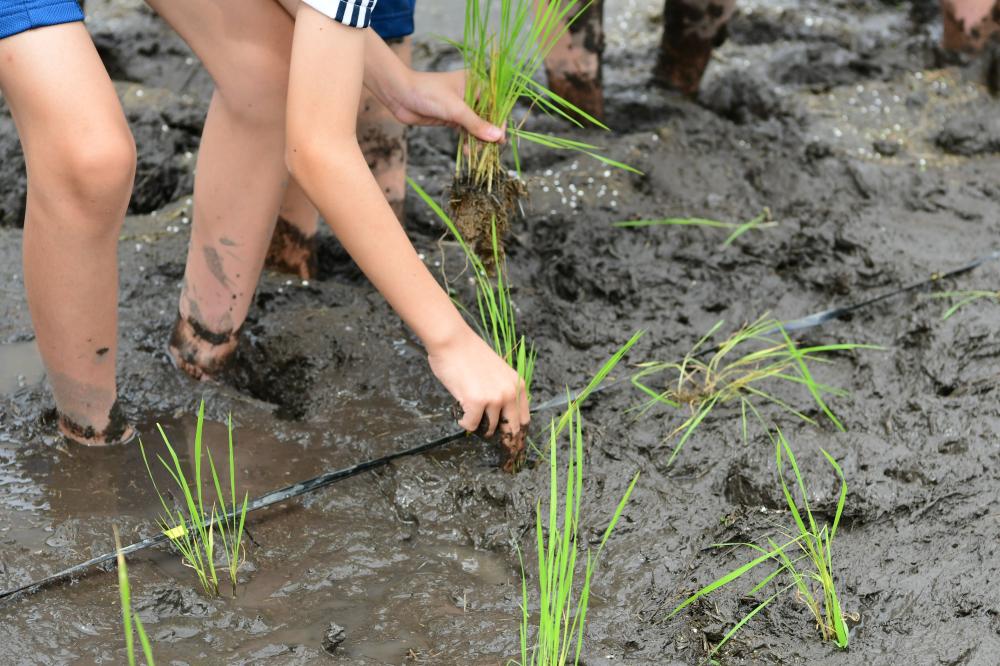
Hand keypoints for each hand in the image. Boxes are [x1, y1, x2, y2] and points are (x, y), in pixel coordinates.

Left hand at [388, 69, 504, 142]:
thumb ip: (476, 124)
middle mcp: (471, 93)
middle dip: (487, 134)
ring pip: (476, 126)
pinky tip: (467, 151)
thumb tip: (498, 137)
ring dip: (477, 140)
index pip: (496, 104)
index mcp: (476, 83)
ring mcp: (461, 106)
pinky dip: (467, 141)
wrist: (399, 94)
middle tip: (488, 150)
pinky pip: (465, 131)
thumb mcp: (455, 109)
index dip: (499, 122)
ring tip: (476, 153)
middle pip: (487, 117)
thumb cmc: (428, 93)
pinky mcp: (451, 117)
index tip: (500, 140)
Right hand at [427, 327, 528, 436]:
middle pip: (510, 429)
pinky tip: (460, 412)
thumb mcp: (497, 373)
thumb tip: (500, 417)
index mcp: (518, 385)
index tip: (511, 444)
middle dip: (502, 441)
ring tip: (469, 414)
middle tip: (492, 444)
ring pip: (489, 428)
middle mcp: (510, 393)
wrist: (453, 341)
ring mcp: (494, 398)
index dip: (517, 435)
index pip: (523, 420)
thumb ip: (502, 392)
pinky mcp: (476, 402)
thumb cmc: (470, 354)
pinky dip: (464, 422)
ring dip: (478, 426)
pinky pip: (471, 425)